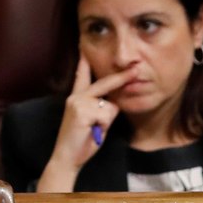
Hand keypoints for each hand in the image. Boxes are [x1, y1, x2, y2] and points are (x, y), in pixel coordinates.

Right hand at [37, 56, 135, 192]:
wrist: (66, 158)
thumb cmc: (80, 142)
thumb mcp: (92, 122)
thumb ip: (100, 109)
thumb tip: (113, 103)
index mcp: (77, 98)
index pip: (82, 76)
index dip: (84, 62)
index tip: (83, 45)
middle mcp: (76, 97)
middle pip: (104, 84)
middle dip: (122, 78)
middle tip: (136, 69)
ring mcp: (79, 103)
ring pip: (109, 107)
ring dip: (107, 122)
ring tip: (94, 131)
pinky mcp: (83, 111)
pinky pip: (106, 116)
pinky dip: (103, 127)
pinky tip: (92, 133)